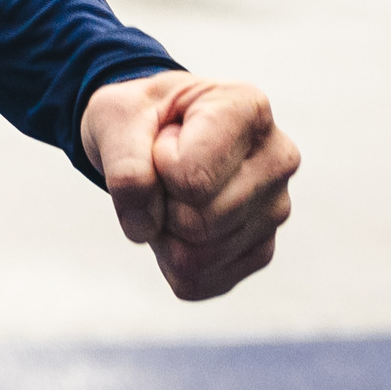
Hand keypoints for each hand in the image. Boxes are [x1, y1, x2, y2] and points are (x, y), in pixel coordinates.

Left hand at [83, 71, 295, 299]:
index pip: (192, 179)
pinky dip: (171, 258)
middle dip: (160, 202)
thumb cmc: (139, 117)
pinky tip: (179, 219)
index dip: (156, 164)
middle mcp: (277, 159)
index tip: (162, 138)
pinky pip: (201, 281)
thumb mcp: (113, 116)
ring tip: (172, 191)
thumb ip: (124, 165)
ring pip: (199, 257)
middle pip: (199, 223)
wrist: (152, 132)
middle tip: (163, 169)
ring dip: (163, 232)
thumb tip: (144, 228)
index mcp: (247, 108)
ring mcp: (275, 209)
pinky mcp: (261, 250)